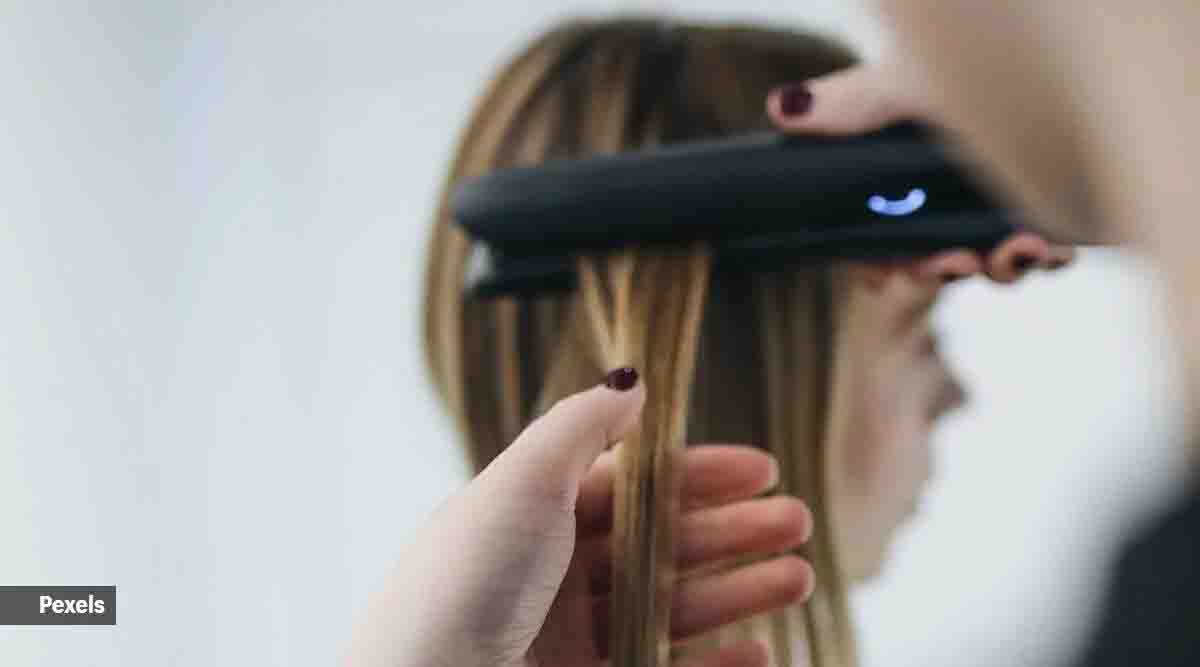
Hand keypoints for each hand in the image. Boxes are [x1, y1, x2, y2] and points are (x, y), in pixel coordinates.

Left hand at [344, 371, 812, 666]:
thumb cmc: (464, 584)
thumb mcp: (520, 483)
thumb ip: (580, 427)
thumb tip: (632, 379)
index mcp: (532, 518)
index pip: (630, 486)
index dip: (697, 474)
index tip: (762, 468)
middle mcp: (552, 577)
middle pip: (661, 546)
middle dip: (732, 531)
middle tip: (795, 521)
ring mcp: (570, 642)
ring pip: (673, 608)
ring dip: (739, 590)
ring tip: (798, 576)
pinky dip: (717, 664)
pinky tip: (759, 649)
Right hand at [765, 63, 1075, 284]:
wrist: (1068, 61)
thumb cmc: (986, 51)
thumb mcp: (909, 77)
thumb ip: (850, 102)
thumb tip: (781, 107)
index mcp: (909, 165)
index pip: (880, 233)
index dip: (879, 262)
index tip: (885, 275)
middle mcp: (953, 185)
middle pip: (933, 255)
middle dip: (942, 268)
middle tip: (957, 263)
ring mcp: (1003, 198)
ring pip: (990, 259)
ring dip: (1000, 267)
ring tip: (1020, 249)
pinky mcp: (1054, 202)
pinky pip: (1046, 248)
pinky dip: (1047, 254)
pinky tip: (1053, 244)